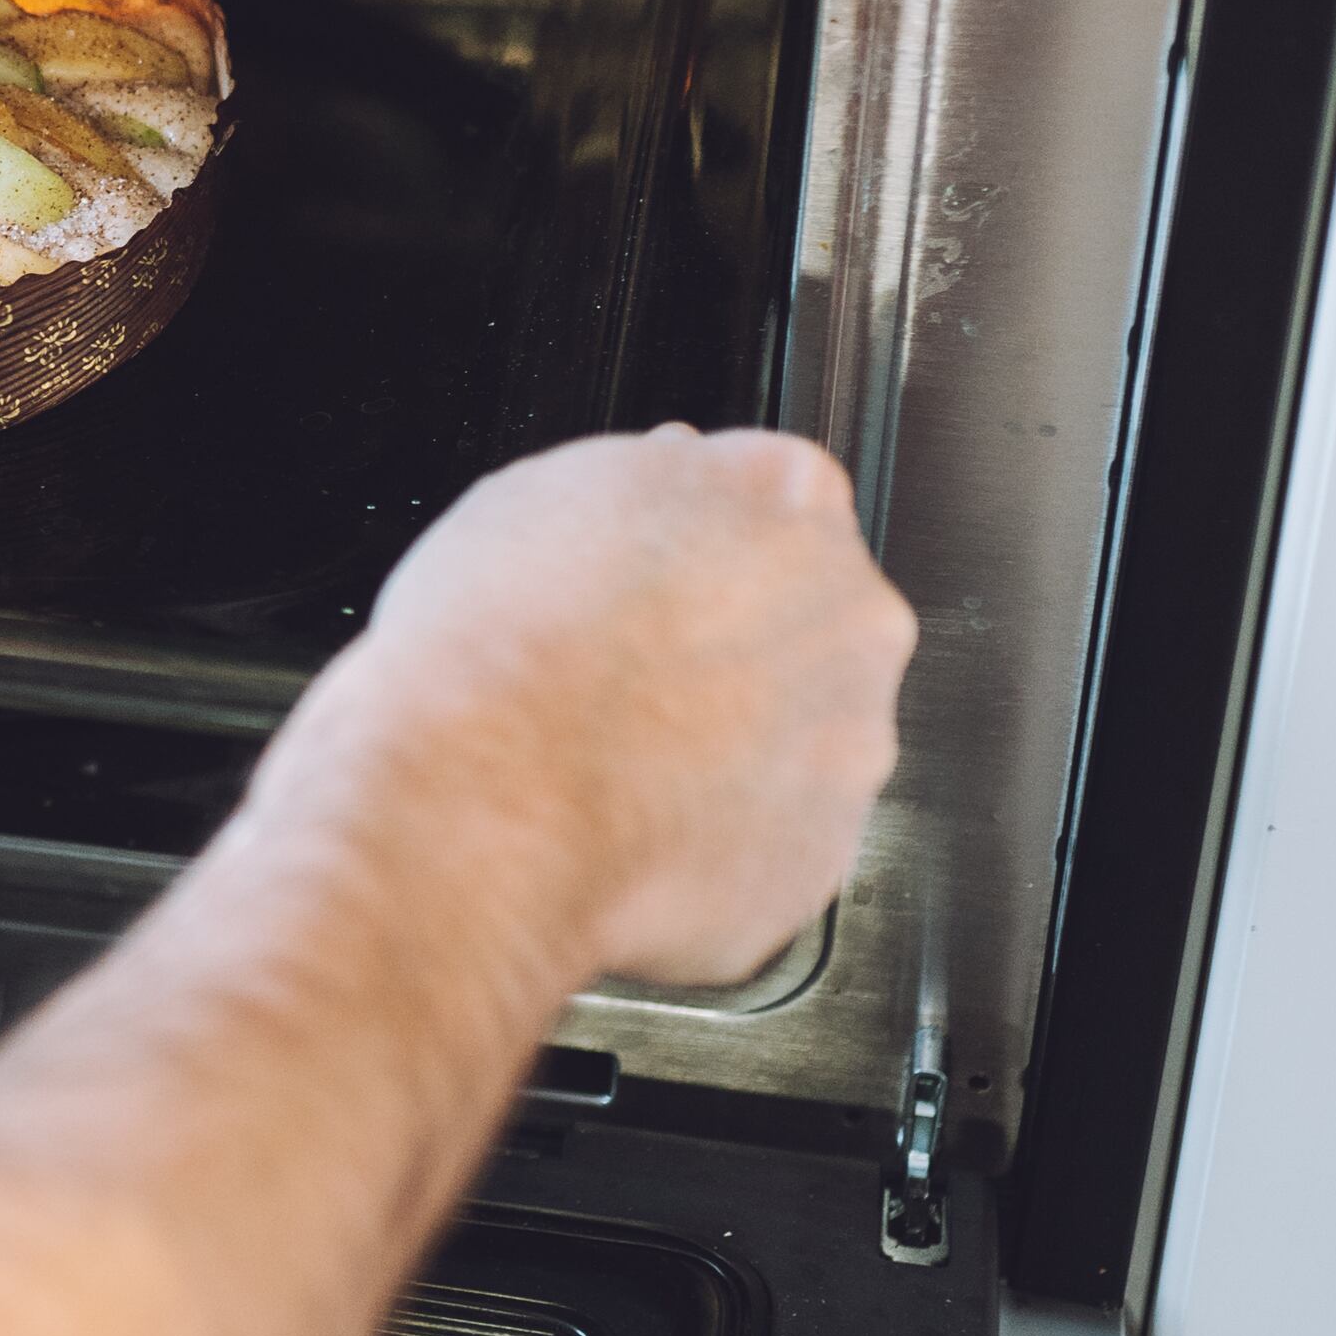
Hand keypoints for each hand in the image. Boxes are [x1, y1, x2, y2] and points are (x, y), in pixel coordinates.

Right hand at [276, 426, 911, 989]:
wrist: (484, 808)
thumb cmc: (500, 652)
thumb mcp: (542, 494)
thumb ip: (646, 480)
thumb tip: (669, 475)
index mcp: (791, 510)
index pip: (783, 490)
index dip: (707, 534)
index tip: (659, 568)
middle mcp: (850, 625)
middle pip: (810, 618)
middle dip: (734, 643)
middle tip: (630, 669)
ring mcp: (847, 751)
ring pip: (798, 737)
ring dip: (728, 745)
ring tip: (614, 760)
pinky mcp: (822, 860)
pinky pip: (772, 838)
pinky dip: (715, 836)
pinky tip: (633, 823)